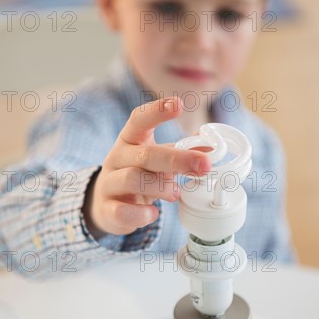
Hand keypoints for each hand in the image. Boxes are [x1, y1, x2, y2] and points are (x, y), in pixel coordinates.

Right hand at [82, 96, 210, 237]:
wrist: (107, 204)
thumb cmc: (138, 175)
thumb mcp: (158, 160)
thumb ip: (182, 152)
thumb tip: (211, 147)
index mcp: (130, 140)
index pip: (139, 120)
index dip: (157, 111)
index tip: (179, 104)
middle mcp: (116, 158)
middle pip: (145, 154)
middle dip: (178, 160)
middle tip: (204, 166)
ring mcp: (109, 183)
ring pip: (133, 179)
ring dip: (161, 186)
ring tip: (175, 193)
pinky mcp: (107, 209)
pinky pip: (121, 211)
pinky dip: (141, 214)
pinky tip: (153, 214)